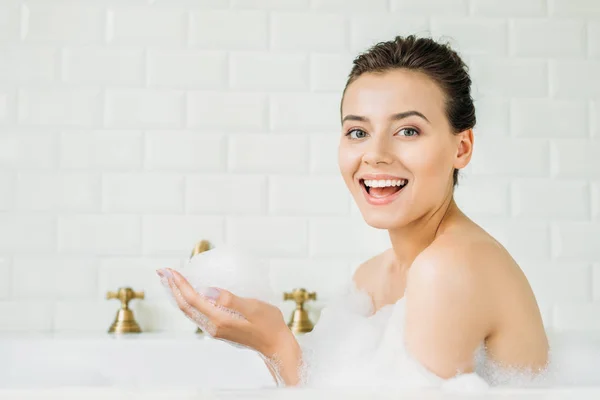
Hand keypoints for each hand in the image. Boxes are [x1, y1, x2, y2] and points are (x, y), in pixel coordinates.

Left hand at [157, 268, 292, 357]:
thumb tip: (207, 290)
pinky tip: (188, 294)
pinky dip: (187, 301)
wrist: (276, 345)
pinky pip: (196, 313)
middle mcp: (213, 326)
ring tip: (169, 280)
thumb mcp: (253, 307)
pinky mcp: (219, 329)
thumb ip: (230, 299)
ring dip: (177, 294)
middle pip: (185, 306)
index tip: (171, 269)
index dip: (180, 284)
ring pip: (189, 311)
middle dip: (172, 287)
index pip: (192, 299)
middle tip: (162, 271)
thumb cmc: (269, 324)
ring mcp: (215, 329)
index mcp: (220, 319)